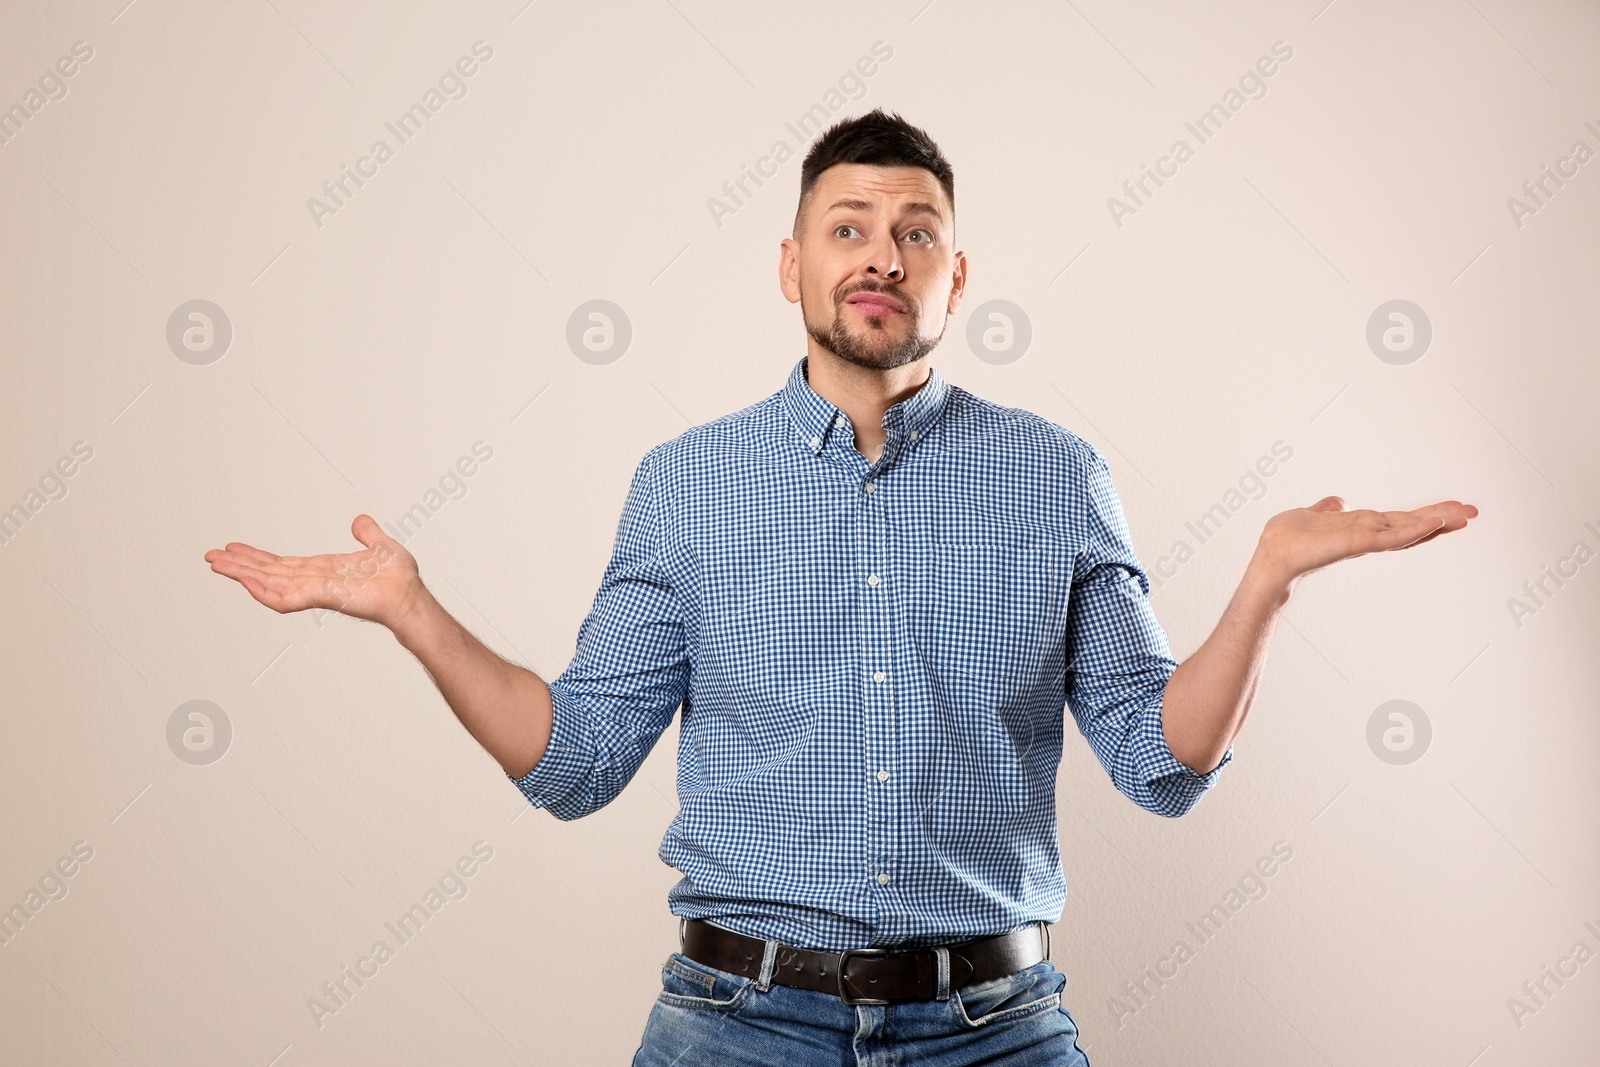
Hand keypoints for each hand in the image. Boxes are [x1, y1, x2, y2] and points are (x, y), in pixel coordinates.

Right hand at [204, 514, 424, 629]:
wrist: (410, 595)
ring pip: (269, 584)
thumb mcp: (380, 545)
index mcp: (322, 570)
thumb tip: (360, 521)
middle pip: (268, 573)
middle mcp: (314, 581)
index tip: (233, 548)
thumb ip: (368, 534)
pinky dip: (263, 590)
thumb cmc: (399, 579)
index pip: (281, 564)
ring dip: (241, 574)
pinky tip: (244, 579)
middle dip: (238, 565)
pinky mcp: (321, 597)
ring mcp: (315, 590)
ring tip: (216, 564)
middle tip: (210, 556)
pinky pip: (285, 597)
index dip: (256, 557)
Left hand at [1251, 495, 1480, 590]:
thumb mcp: (1309, 516)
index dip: (1424, 515)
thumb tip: (1336, 501)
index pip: (1398, 520)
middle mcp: (1367, 536)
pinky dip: (1412, 530)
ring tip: (1463, 516)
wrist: (1270, 557)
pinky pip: (1390, 537)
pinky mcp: (1357, 544)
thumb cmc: (1286, 540)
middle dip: (1441, 518)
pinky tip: (1433, 524)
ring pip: (1406, 530)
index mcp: (1360, 528)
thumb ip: (1325, 510)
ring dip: (1435, 522)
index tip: (1450, 509)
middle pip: (1410, 525)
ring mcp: (1364, 541)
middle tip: (1473, 512)